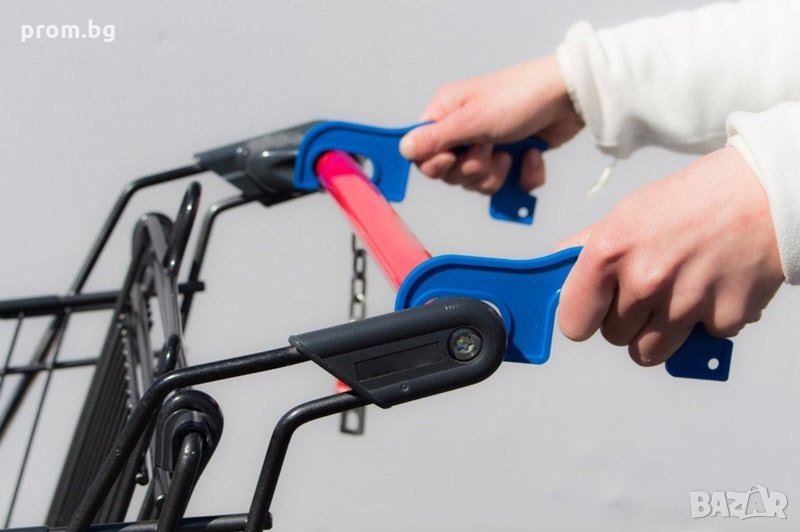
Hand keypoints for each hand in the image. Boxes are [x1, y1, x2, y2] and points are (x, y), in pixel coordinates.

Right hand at [399, 56, 583, 193]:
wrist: (570, 99)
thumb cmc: (520, 97)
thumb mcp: (473, 119)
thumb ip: (436, 138)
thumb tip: (403, 149)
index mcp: (446, 115)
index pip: (422, 154)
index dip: (436, 164)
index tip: (453, 158)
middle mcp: (464, 132)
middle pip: (450, 175)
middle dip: (473, 170)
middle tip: (489, 149)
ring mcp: (489, 147)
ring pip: (478, 184)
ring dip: (497, 174)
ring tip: (511, 151)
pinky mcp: (513, 160)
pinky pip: (508, 186)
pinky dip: (522, 176)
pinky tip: (531, 156)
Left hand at [557, 147, 783, 365]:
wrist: (764, 192)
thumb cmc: (691, 201)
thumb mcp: (627, 213)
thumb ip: (587, 248)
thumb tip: (555, 271)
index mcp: (610, 251)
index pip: (573, 322)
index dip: (582, 318)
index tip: (592, 311)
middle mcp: (645, 280)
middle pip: (614, 338)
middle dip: (627, 319)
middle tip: (649, 287)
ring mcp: (686, 303)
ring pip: (649, 351)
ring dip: (659, 331)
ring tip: (676, 293)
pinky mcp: (725, 317)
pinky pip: (699, 341)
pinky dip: (705, 322)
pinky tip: (712, 287)